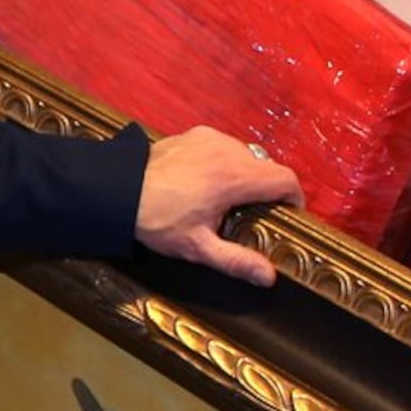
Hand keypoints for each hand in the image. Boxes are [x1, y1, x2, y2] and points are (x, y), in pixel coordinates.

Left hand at [135, 128, 300, 284]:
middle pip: (267, 166)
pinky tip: (206, 182)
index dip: (293, 197)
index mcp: (235, 177)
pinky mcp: (194, 134)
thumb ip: (236, 261)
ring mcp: (210, 138)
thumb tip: (268, 276)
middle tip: (252, 213)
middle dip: (266, 189)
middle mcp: (227, 150)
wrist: (116, 192)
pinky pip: (223, 146)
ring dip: (245, 174)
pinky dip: (224, 161)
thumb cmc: (157, 220)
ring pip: (246, 155)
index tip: (288, 213)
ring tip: (226, 199)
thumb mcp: (198, 247)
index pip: (285, 179)